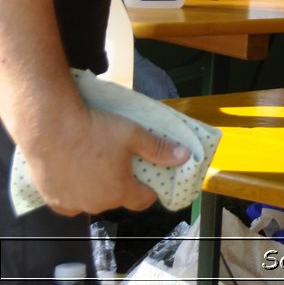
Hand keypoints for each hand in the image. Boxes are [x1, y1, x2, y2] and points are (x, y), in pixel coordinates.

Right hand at [26, 107, 191, 215]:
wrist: (50, 128)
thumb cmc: (94, 130)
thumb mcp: (134, 135)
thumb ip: (159, 149)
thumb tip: (183, 157)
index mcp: (119, 192)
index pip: (143, 201)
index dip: (149, 189)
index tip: (148, 176)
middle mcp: (96, 204)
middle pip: (117, 199)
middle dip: (122, 184)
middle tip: (120, 162)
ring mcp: (72, 204)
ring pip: (92, 200)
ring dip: (97, 188)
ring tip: (96, 164)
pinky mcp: (51, 199)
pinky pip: (69, 202)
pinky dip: (74, 192)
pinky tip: (75, 175)